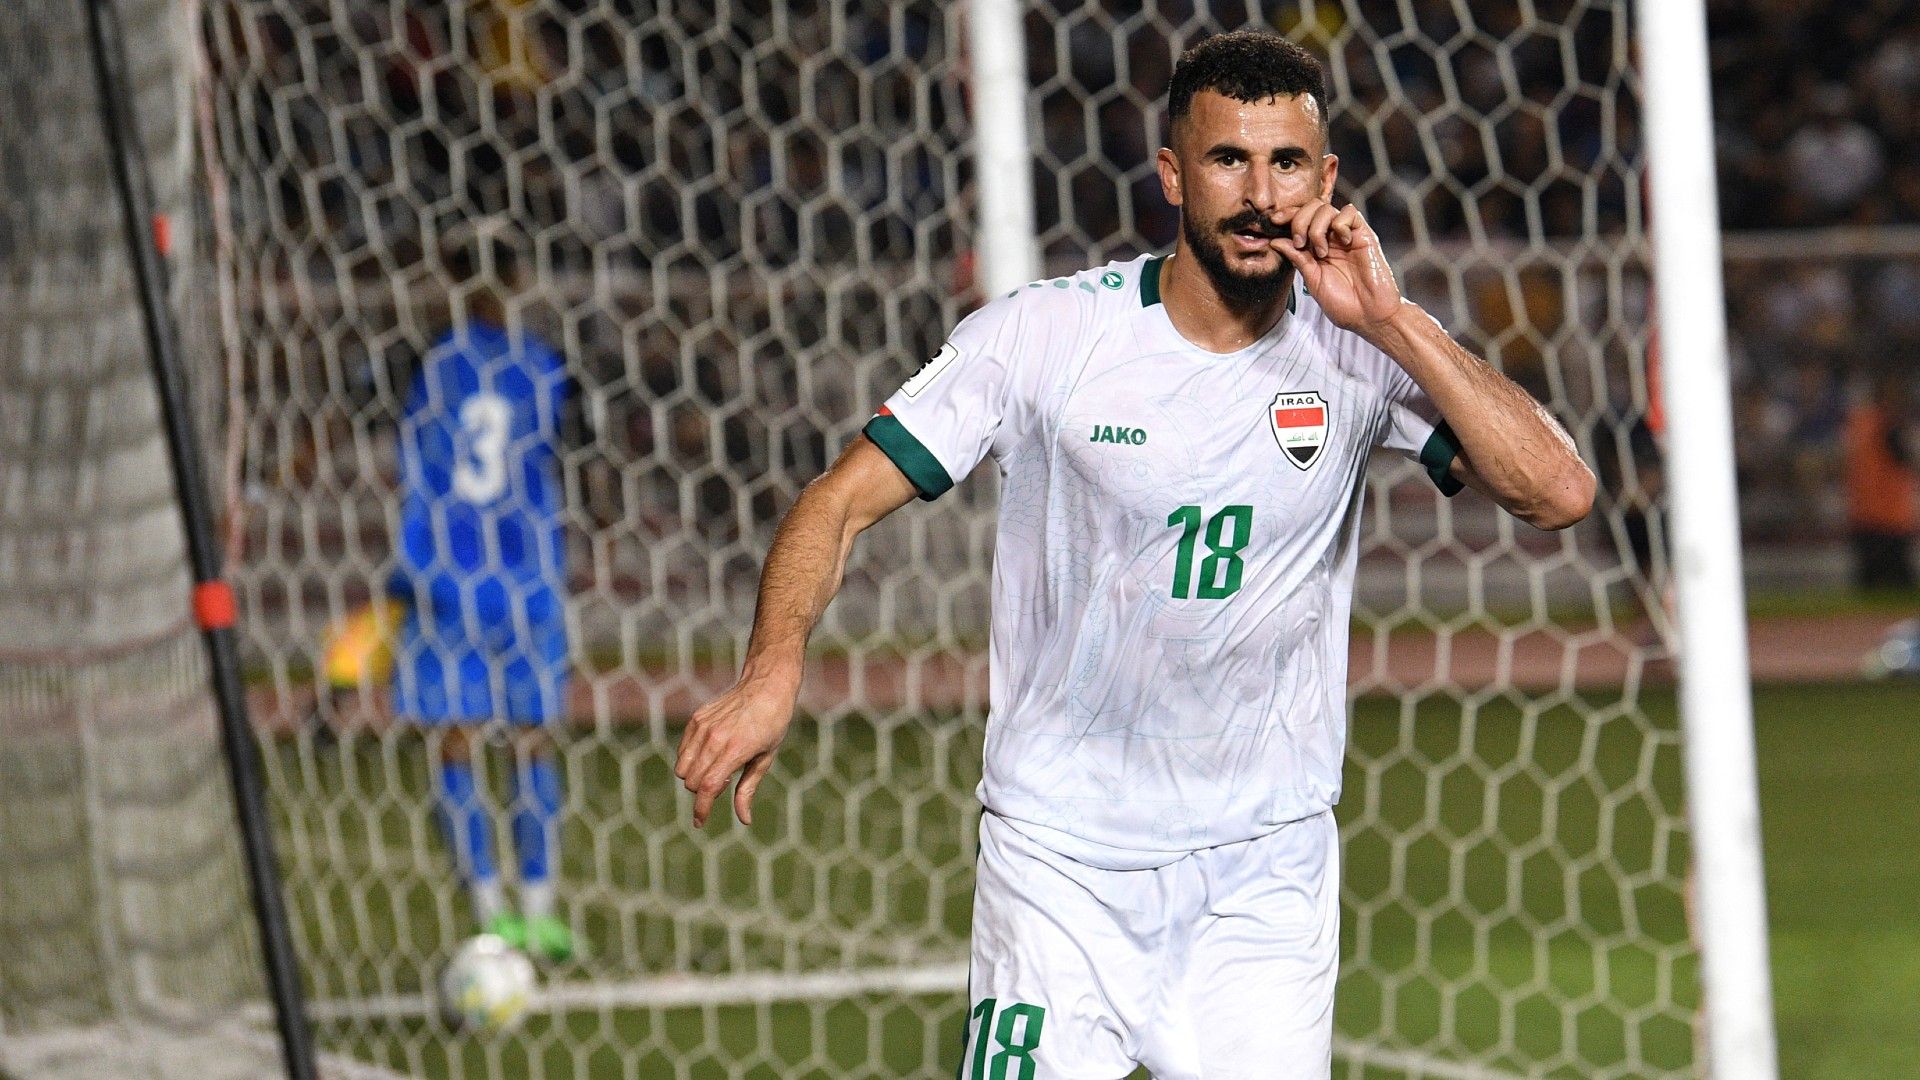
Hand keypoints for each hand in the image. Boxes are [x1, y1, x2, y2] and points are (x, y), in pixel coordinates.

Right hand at [674, 674, 796, 826]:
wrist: (766, 685)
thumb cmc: (772, 724)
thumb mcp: (765, 759)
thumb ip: (748, 790)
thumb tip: (744, 820)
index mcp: (735, 750)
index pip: (708, 787)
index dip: (702, 808)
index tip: (700, 822)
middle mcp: (715, 738)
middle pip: (692, 781)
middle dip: (703, 792)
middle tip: (725, 780)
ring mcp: (703, 726)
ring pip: (682, 767)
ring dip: (694, 777)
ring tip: (717, 766)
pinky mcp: (696, 719)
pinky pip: (683, 750)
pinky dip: (690, 759)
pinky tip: (710, 753)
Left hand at [1272, 200, 1405, 339]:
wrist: (1369, 316)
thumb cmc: (1343, 304)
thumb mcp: (1313, 280)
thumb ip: (1297, 259)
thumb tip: (1275, 240)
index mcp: (1316, 248)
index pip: (1300, 219)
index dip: (1287, 216)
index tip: (1273, 222)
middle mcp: (1331, 238)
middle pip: (1312, 207)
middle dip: (1299, 220)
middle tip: (1300, 243)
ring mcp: (1347, 235)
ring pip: (1327, 208)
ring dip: (1317, 227)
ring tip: (1322, 252)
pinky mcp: (1365, 235)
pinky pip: (1350, 213)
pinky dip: (1340, 223)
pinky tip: (1342, 242)